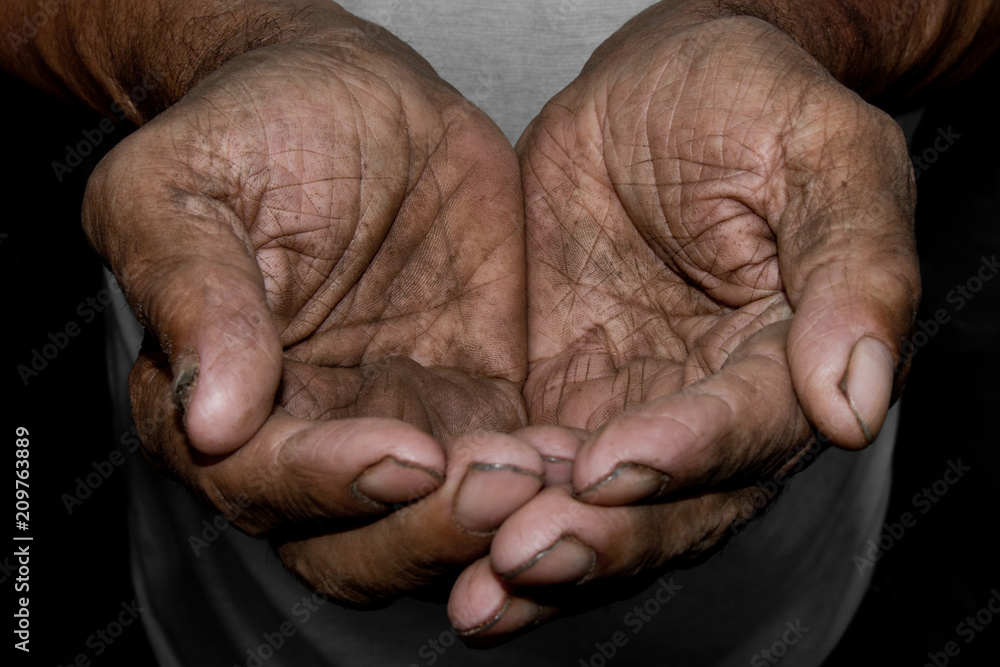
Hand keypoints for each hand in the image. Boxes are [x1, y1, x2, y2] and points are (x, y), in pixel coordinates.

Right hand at [83, 15, 527, 603]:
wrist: (359, 97)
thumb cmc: (255, 129)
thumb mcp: (186, 188)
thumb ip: (193, 295)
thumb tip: (209, 417)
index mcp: (213, 404)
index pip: (261, 485)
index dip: (330, 484)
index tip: (404, 454)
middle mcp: (305, 437)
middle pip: (353, 543)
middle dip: (426, 529)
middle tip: (498, 483)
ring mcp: (395, 424)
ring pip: (436, 525)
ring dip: (493, 519)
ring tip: (551, 472)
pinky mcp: (473, 401)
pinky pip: (510, 467)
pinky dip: (543, 478)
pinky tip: (579, 454)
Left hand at [448, 14, 918, 639]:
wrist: (655, 88)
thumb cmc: (749, 102)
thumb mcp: (823, 152)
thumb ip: (855, 269)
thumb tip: (856, 405)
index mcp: (792, 361)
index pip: (749, 430)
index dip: (687, 453)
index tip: (615, 465)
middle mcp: (716, 408)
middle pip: (672, 506)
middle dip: (601, 536)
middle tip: (523, 553)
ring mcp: (634, 409)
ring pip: (598, 510)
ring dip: (541, 552)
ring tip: (479, 579)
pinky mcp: (562, 398)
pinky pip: (530, 468)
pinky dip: (495, 506)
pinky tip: (447, 530)